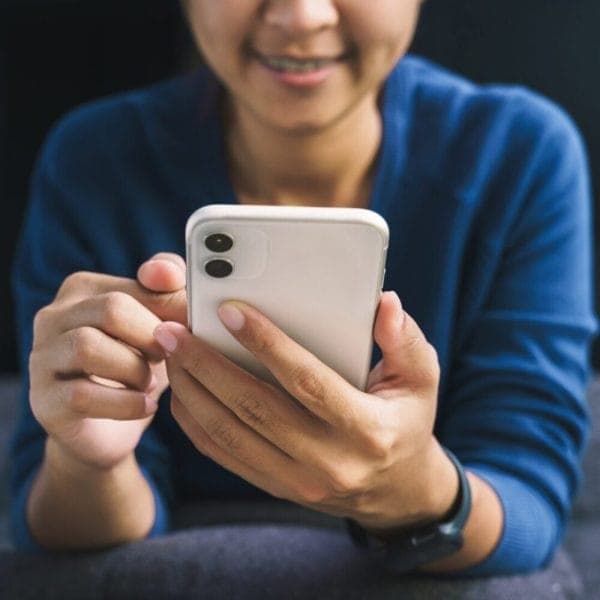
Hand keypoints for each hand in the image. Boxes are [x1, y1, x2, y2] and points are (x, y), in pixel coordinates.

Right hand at [29, 253, 186, 470]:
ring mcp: (42, 358)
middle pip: (111, 309)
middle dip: (151, 336)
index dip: (172, 306)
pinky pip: (82, 395)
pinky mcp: (43, 400)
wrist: (106, 430)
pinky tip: (145, 406)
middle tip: (168, 356)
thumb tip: (171, 274)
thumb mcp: (158, 325)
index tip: (191, 324)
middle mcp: (54, 317)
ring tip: (149, 382)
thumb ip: (169, 291)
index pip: (136, 284)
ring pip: (88, 347)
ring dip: (134, 369)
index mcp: (84, 289)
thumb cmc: (136, 365)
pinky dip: (125, 403)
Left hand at [153, 292, 457, 533]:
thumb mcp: (420, 380)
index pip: (306, 382)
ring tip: (170, 353)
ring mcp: (297, 481)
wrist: (398, 493)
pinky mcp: (276, 487)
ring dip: (193, 391)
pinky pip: (225, 456)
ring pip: (230, 434)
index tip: (229, 311)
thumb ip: (403, 340)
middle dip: (207, 365)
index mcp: (366, 429)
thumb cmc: (407, 422)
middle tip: (173, 330)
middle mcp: (328, 461)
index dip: (267, 344)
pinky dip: (196, 423)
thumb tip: (384, 302)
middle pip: (254, 408)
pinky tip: (181, 391)